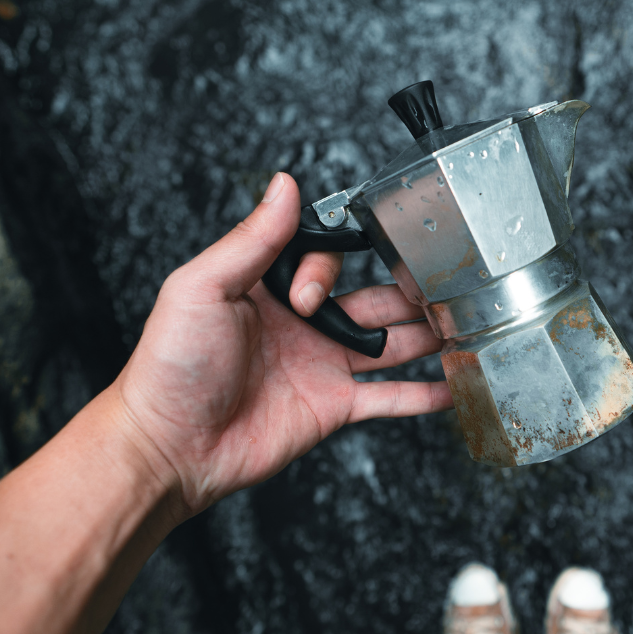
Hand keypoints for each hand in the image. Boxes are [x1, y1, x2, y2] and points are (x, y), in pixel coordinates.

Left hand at [112, 172, 451, 516]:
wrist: (170, 447)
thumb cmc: (171, 367)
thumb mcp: (202, 288)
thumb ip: (252, 239)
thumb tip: (282, 186)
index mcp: (271, 289)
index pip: (325, 261)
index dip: (325, 273)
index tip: (307, 300)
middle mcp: (304, 325)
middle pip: (373, 298)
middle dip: (408, 291)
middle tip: (444, 282)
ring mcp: (322, 366)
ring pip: (390, 344)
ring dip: (425, 335)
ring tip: (462, 323)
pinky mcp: (333, 407)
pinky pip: (387, 399)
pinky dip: (423, 396)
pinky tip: (453, 387)